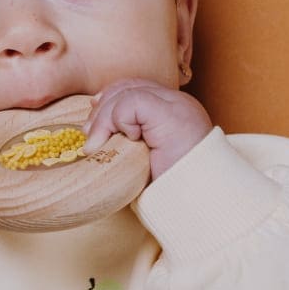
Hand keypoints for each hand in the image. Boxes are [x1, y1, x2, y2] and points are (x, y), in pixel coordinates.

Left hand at [84, 78, 212, 180]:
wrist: (198, 202)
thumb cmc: (169, 187)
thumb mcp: (140, 159)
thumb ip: (125, 139)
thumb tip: (90, 129)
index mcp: (172, 111)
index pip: (134, 88)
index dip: (109, 100)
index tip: (93, 124)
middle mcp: (177, 104)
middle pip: (128, 87)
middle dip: (102, 111)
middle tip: (91, 139)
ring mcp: (177, 107)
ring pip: (126, 93)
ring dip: (104, 120)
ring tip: (99, 146)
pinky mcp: (172, 114)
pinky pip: (132, 103)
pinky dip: (120, 120)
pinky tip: (128, 140)